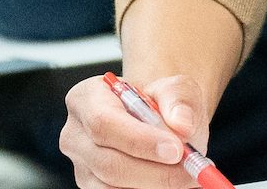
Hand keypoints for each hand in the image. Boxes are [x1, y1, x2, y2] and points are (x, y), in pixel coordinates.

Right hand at [60, 72, 213, 188]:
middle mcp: (75, 135)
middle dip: (155, 171)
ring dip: (155, 185)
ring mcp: (81, 166)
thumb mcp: (175, 89)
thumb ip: (179, 99)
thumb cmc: (160, 104)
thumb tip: (182, 125)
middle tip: (191, 170)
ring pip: (112, 187)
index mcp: (85, 98)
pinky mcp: (92, 188)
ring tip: (186, 175)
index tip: (176, 149)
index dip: (140, 140)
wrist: (156, 124)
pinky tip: (172, 183)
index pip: (104, 122)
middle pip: (108, 163)